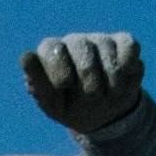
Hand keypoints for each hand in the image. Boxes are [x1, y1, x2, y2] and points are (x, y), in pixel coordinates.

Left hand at [20, 32, 143, 134]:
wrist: (104, 115)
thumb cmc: (71, 108)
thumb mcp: (53, 105)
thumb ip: (39, 84)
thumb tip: (26, 56)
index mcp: (52, 53)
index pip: (50, 47)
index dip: (58, 66)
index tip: (64, 85)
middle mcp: (74, 41)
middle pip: (80, 45)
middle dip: (88, 75)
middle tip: (91, 96)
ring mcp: (99, 40)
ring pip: (105, 47)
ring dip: (111, 78)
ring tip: (109, 95)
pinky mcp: (123, 43)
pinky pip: (129, 46)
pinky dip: (129, 65)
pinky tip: (124, 83)